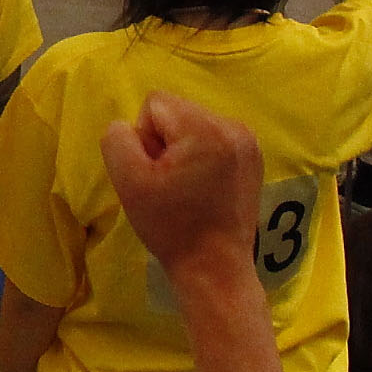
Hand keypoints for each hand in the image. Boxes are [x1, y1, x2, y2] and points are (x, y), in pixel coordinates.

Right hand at [98, 90, 265, 287]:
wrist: (214, 267)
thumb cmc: (171, 226)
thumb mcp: (129, 182)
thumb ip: (118, 140)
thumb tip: (130, 128)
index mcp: (204, 128)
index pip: (155, 104)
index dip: (145, 138)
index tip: (155, 174)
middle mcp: (233, 126)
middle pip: (177, 112)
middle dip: (165, 142)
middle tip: (169, 184)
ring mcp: (248, 142)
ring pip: (194, 124)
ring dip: (183, 150)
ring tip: (188, 188)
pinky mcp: (253, 158)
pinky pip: (214, 139)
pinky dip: (203, 157)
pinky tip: (204, 189)